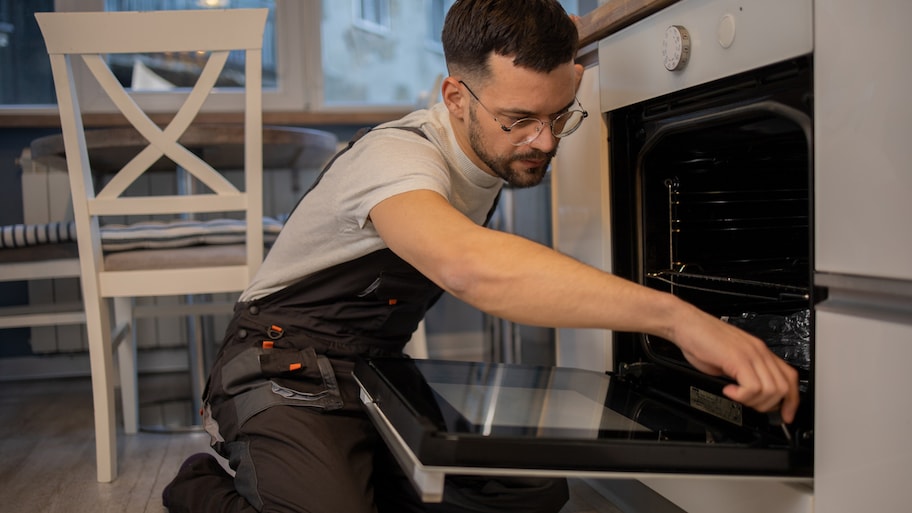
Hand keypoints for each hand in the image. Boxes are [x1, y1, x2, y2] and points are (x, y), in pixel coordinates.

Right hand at [673, 305, 799, 422]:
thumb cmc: (701, 340)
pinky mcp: (737, 358)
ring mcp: (750, 354)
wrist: (686, 324)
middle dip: (769, 405)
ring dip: (753, 401)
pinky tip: (728, 390)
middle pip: (784, 387)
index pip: (790, 378)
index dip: (791, 401)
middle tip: (750, 405)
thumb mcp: (728, 360)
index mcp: (760, 352)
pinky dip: (741, 396)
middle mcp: (759, 352)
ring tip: (736, 396)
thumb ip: (743, 375)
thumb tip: (750, 395)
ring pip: (770, 390)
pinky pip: (752, 387)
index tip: (785, 415)